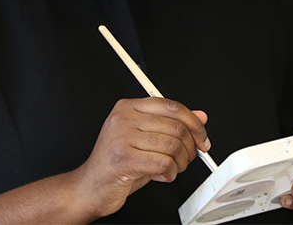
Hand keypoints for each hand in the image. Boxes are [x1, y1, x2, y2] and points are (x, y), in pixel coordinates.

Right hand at [74, 97, 209, 219]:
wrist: (90, 186)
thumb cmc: (118, 163)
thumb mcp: (147, 139)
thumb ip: (171, 125)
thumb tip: (200, 116)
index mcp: (129, 106)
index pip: (171, 106)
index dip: (193, 123)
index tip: (202, 138)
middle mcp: (124, 118)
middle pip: (175, 126)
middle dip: (189, 147)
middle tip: (187, 158)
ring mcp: (122, 137)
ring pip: (172, 146)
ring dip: (180, 163)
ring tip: (171, 168)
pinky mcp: (124, 158)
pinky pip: (164, 162)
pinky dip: (170, 173)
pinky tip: (161, 175)